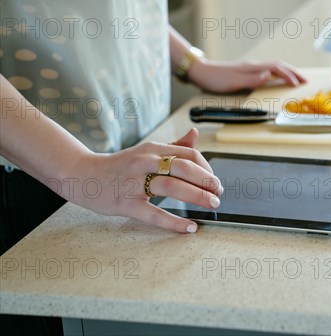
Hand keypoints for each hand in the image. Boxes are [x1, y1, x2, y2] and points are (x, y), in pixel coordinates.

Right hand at [62, 129, 220, 232]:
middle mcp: (145, 162)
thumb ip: (173, 145)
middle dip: (207, 181)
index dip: (207, 167)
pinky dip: (175, 222)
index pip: (189, 154)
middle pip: (184, 168)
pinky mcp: (126, 203)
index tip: (214, 180)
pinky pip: (154, 214)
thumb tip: (195, 133)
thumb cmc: (120, 165)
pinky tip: (190, 227)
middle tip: (219, 192)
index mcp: (153, 149)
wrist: (81, 174)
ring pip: (172, 186)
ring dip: (197, 196)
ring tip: (212, 205)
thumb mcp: (146, 151)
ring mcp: (134, 182)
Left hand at [188, 59, 306, 92]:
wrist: (201, 72)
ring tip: (297, 79)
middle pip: (279, 65)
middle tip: (306, 81)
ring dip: (287, 72)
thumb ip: (252, 79)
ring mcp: (251, 68)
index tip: (299, 84)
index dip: (289, 76)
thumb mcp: (234, 81)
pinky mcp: (247, 72)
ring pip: (275, 67)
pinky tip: (278, 78)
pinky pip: (268, 71)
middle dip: (294, 72)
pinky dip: (278, 74)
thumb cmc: (216, 79)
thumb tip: (270, 75)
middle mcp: (254, 66)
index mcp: (253, 68)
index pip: (277, 69)